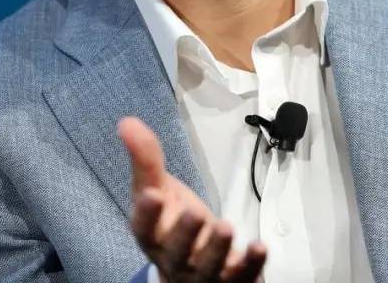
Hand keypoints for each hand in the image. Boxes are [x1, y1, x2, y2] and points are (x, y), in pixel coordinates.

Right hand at [118, 117, 267, 281]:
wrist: (192, 264)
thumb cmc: (172, 223)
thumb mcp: (157, 189)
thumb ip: (146, 158)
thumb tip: (127, 121)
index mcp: (153, 236)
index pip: (144, 229)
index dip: (146, 214)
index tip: (151, 194)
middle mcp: (175, 259)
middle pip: (177, 253)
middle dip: (185, 235)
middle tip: (194, 213)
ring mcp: (203, 274)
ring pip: (208, 268)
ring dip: (217, 250)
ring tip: (226, 227)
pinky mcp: (231, 280)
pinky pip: (242, 277)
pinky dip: (251, 265)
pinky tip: (259, 247)